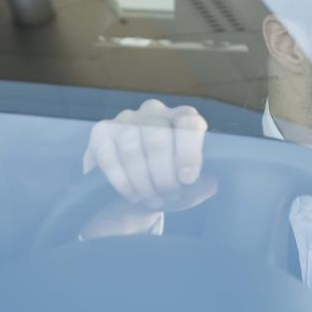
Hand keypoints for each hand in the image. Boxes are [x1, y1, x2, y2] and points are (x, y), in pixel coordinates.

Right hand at [80, 99, 216, 237]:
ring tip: (152, 199)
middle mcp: (155, 112)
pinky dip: (122, 182)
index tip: (187, 179)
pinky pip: (109, 157)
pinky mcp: (101, 133)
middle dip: (164, 174)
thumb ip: (201, 185)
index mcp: (183, 118)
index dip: (188, 152)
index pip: (189, 123)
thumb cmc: (167, 186)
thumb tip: (211, 183)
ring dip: (143, 181)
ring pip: (133, 149)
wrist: (131, 196)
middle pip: (159, 137)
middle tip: (168, 195)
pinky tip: (132, 195)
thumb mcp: (188, 189)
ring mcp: (126, 119)